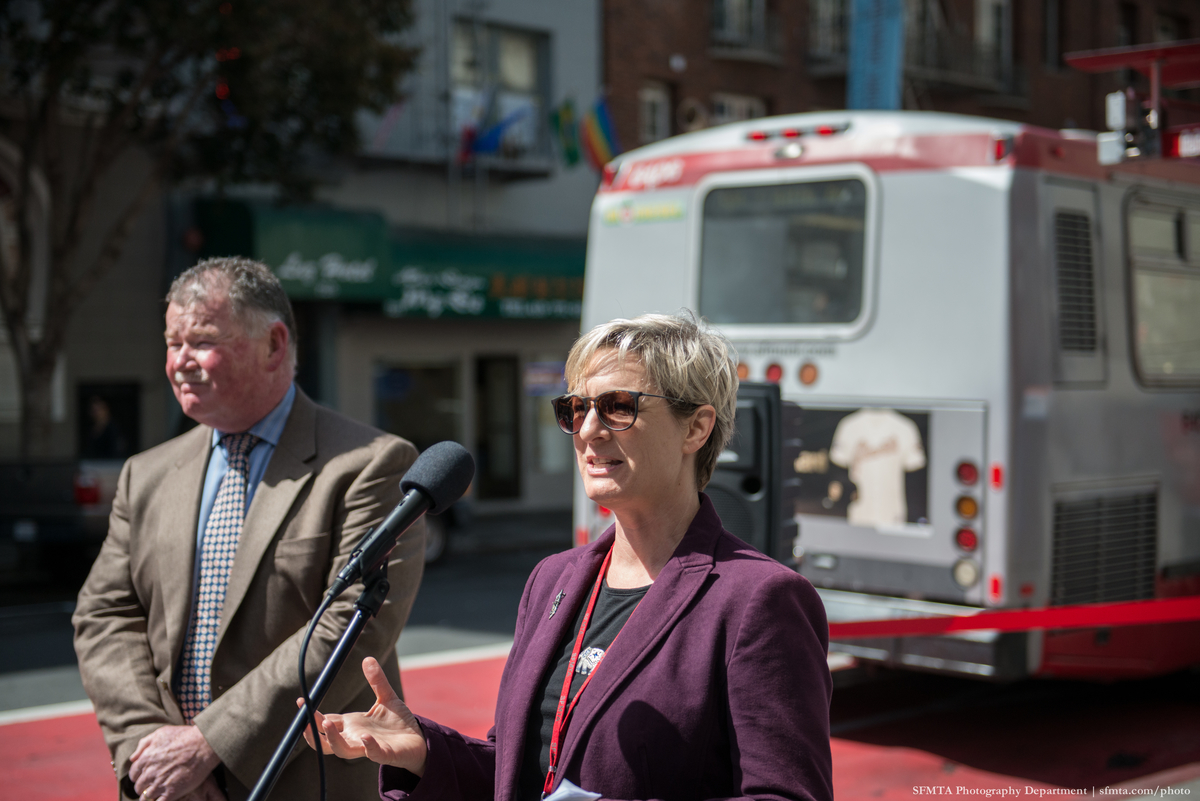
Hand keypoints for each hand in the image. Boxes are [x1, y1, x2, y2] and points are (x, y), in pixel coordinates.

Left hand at [129, 725, 220, 800]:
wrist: (204, 744)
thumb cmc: (184, 736)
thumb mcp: (161, 733)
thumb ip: (143, 744)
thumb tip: (133, 758)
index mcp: (145, 759)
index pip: (133, 774)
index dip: (139, 776)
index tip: (146, 775)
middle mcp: (149, 773)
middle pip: (139, 787)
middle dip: (144, 787)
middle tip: (153, 785)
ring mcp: (160, 784)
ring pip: (146, 797)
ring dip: (149, 796)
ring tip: (157, 794)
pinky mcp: (172, 792)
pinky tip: (164, 798)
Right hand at [298, 656, 427, 775]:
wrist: (420, 740)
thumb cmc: (399, 722)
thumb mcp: (387, 697)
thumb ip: (377, 681)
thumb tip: (367, 659)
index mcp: (353, 725)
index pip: (326, 722)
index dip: (312, 714)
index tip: (302, 701)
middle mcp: (355, 737)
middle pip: (326, 741)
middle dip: (313, 732)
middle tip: (305, 720)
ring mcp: (368, 747)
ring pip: (343, 750)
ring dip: (333, 739)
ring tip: (327, 724)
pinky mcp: (385, 754)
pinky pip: (373, 753)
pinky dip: (368, 746)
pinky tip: (365, 737)